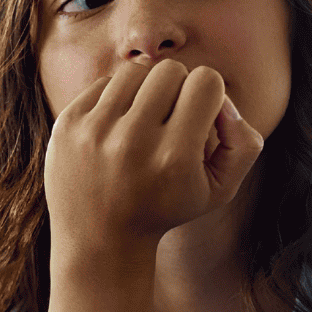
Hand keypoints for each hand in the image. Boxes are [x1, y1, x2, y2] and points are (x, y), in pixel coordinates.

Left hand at [43, 59, 263, 255]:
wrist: (98, 241)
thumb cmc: (166, 208)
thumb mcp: (220, 189)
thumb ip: (244, 143)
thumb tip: (224, 103)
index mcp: (173, 159)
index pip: (206, 82)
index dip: (210, 97)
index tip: (199, 121)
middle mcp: (131, 143)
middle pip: (171, 70)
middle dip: (178, 91)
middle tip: (171, 122)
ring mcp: (93, 133)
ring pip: (136, 72)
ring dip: (146, 92)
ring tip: (144, 123)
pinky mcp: (67, 126)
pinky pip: (104, 83)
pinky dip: (116, 100)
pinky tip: (117, 130)